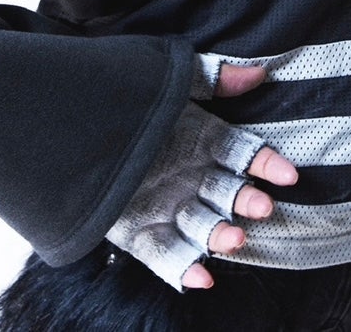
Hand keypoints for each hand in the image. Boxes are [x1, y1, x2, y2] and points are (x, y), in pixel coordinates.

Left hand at [104, 59, 298, 291]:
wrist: (62, 118)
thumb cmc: (122, 96)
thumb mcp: (169, 82)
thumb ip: (213, 77)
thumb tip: (259, 72)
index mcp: (200, 140)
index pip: (242, 153)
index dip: (265, 163)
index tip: (288, 174)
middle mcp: (188, 176)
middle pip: (227, 194)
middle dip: (246, 201)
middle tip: (261, 206)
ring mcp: (165, 206)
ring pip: (202, 227)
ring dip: (221, 236)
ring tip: (234, 238)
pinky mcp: (137, 233)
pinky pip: (165, 256)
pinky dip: (185, 269)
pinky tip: (202, 278)